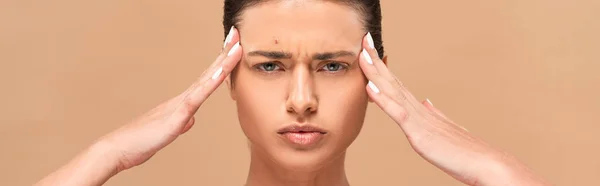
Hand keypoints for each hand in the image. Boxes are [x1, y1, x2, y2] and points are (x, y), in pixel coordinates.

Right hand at [101, 28, 241, 170]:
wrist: (119, 149)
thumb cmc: (140, 141)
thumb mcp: (168, 131)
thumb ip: (180, 123)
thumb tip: (190, 120)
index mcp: (182, 102)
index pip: (206, 80)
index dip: (221, 64)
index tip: (233, 48)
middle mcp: (181, 99)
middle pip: (209, 73)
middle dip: (225, 54)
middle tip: (237, 35)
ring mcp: (179, 106)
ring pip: (205, 81)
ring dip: (222, 64)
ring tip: (236, 48)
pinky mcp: (175, 118)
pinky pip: (196, 98)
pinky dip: (209, 85)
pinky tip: (221, 73)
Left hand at [358, 33, 548, 185]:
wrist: (485, 163)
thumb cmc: (465, 151)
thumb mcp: (445, 130)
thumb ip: (435, 115)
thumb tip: (427, 102)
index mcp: (421, 110)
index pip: (397, 84)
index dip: (382, 67)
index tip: (370, 51)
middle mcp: (419, 109)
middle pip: (392, 80)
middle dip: (375, 61)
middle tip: (363, 39)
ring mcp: (419, 119)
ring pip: (392, 91)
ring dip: (375, 72)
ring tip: (362, 54)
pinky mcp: (419, 132)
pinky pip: (398, 113)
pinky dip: (383, 99)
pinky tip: (371, 86)